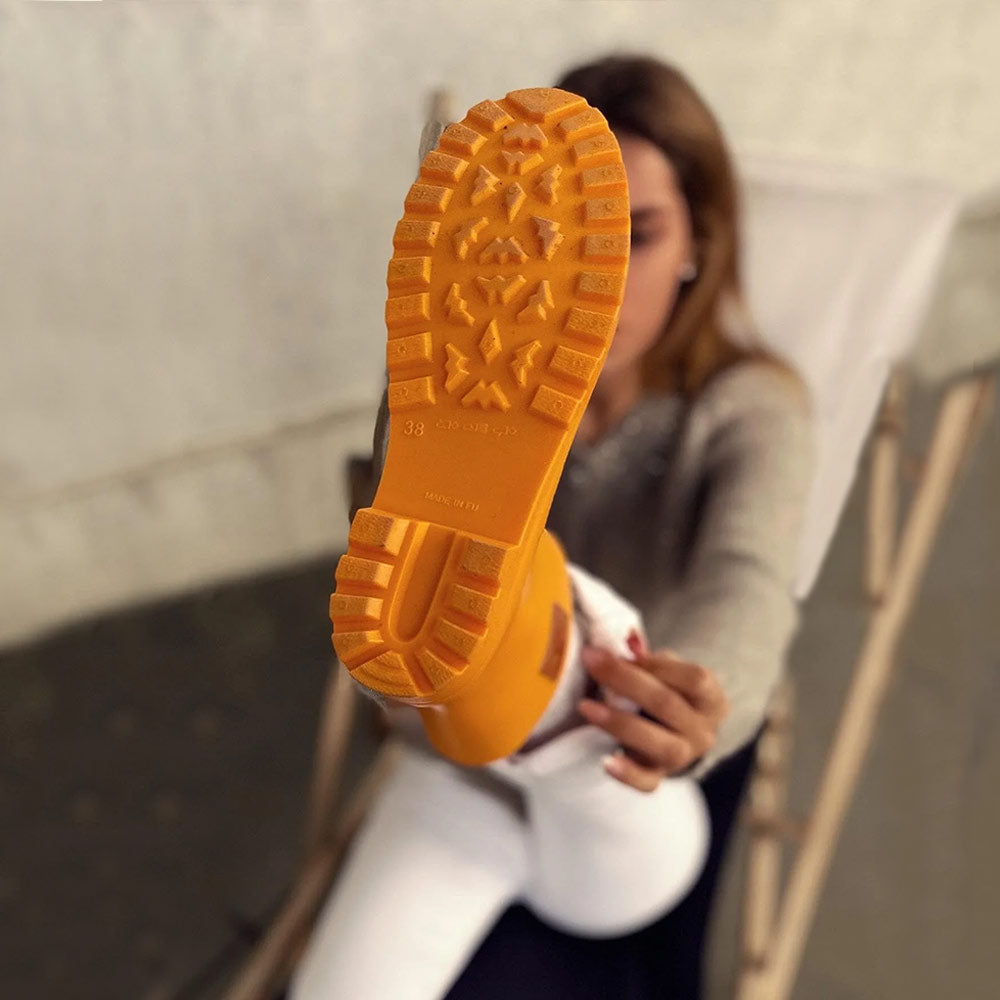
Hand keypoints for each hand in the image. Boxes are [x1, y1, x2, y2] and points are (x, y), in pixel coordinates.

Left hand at [577, 644, 728, 791]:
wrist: (676, 736)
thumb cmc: (668, 693)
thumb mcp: (668, 671)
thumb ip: (650, 658)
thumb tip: (628, 639)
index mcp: (711, 699)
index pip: (694, 679)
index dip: (657, 664)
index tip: (622, 649)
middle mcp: (703, 731)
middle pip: (667, 704)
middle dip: (625, 680)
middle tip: (591, 660)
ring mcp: (684, 758)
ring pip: (659, 744)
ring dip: (620, 723)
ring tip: (586, 707)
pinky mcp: (660, 777)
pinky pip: (647, 782)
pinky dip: (627, 774)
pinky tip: (606, 761)